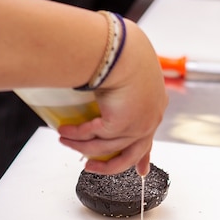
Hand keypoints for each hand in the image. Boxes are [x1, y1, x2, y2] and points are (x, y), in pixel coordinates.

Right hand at [58, 20, 167, 175]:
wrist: (121, 48)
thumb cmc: (123, 52)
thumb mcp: (126, 73)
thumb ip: (118, 86)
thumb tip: (103, 85)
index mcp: (155, 105)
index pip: (149, 137)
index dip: (143, 157)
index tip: (141, 170)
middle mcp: (150, 119)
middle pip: (130, 155)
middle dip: (107, 166)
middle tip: (90, 167)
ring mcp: (138, 126)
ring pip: (104, 147)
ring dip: (81, 146)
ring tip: (64, 140)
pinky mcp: (121, 126)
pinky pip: (93, 135)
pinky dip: (76, 134)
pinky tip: (65, 131)